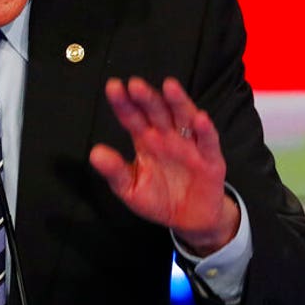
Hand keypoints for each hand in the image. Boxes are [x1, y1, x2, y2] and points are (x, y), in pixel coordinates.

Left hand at [89, 77, 239, 255]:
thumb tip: (95, 154)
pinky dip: (205, 130)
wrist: (188, 219)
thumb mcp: (131, 188)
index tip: (113, 87)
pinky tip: (200, 119)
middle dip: (147, 98)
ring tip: (169, 87)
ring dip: (178, 102)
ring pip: (184, 118)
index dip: (123, 103)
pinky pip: (207, 142)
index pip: (132, 117)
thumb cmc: (158, 199)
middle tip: (135, 85)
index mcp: (145, 140)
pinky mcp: (210, 158)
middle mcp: (167, 136)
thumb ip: (115, 172)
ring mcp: (189, 145)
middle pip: (156, 112)